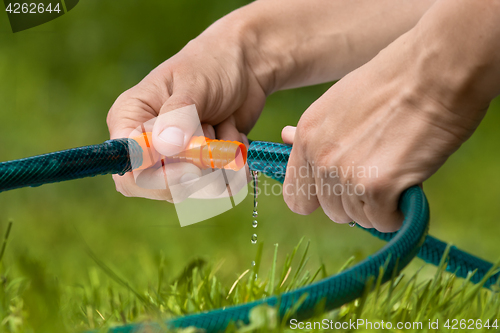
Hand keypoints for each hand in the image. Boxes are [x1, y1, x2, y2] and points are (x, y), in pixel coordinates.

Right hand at [106, 19, 266, 199]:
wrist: (246, 68)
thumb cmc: (212, 65)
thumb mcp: (194, 84)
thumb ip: (179, 116)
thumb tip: (165, 147)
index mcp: (130, 120)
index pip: (128, 168)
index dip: (156, 176)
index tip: (190, 165)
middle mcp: (149, 146)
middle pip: (160, 188)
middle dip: (196, 169)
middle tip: (212, 135)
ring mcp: (176, 161)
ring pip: (194, 191)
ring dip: (218, 162)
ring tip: (223, 126)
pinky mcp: (203, 169)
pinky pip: (218, 187)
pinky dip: (234, 166)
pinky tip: (234, 137)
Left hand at [282, 0, 499, 231]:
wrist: (435, 72)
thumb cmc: (394, 81)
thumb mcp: (337, 101)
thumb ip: (313, 131)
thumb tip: (285, 136)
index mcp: (306, 137)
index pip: (295, 197)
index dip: (319, 200)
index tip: (339, 192)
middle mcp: (319, 158)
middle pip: (331, 211)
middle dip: (355, 201)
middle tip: (381, 173)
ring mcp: (345, 174)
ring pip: (358, 218)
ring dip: (379, 205)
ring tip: (397, 170)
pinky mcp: (376, 187)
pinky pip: (383, 222)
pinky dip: (399, 213)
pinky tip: (408, 186)